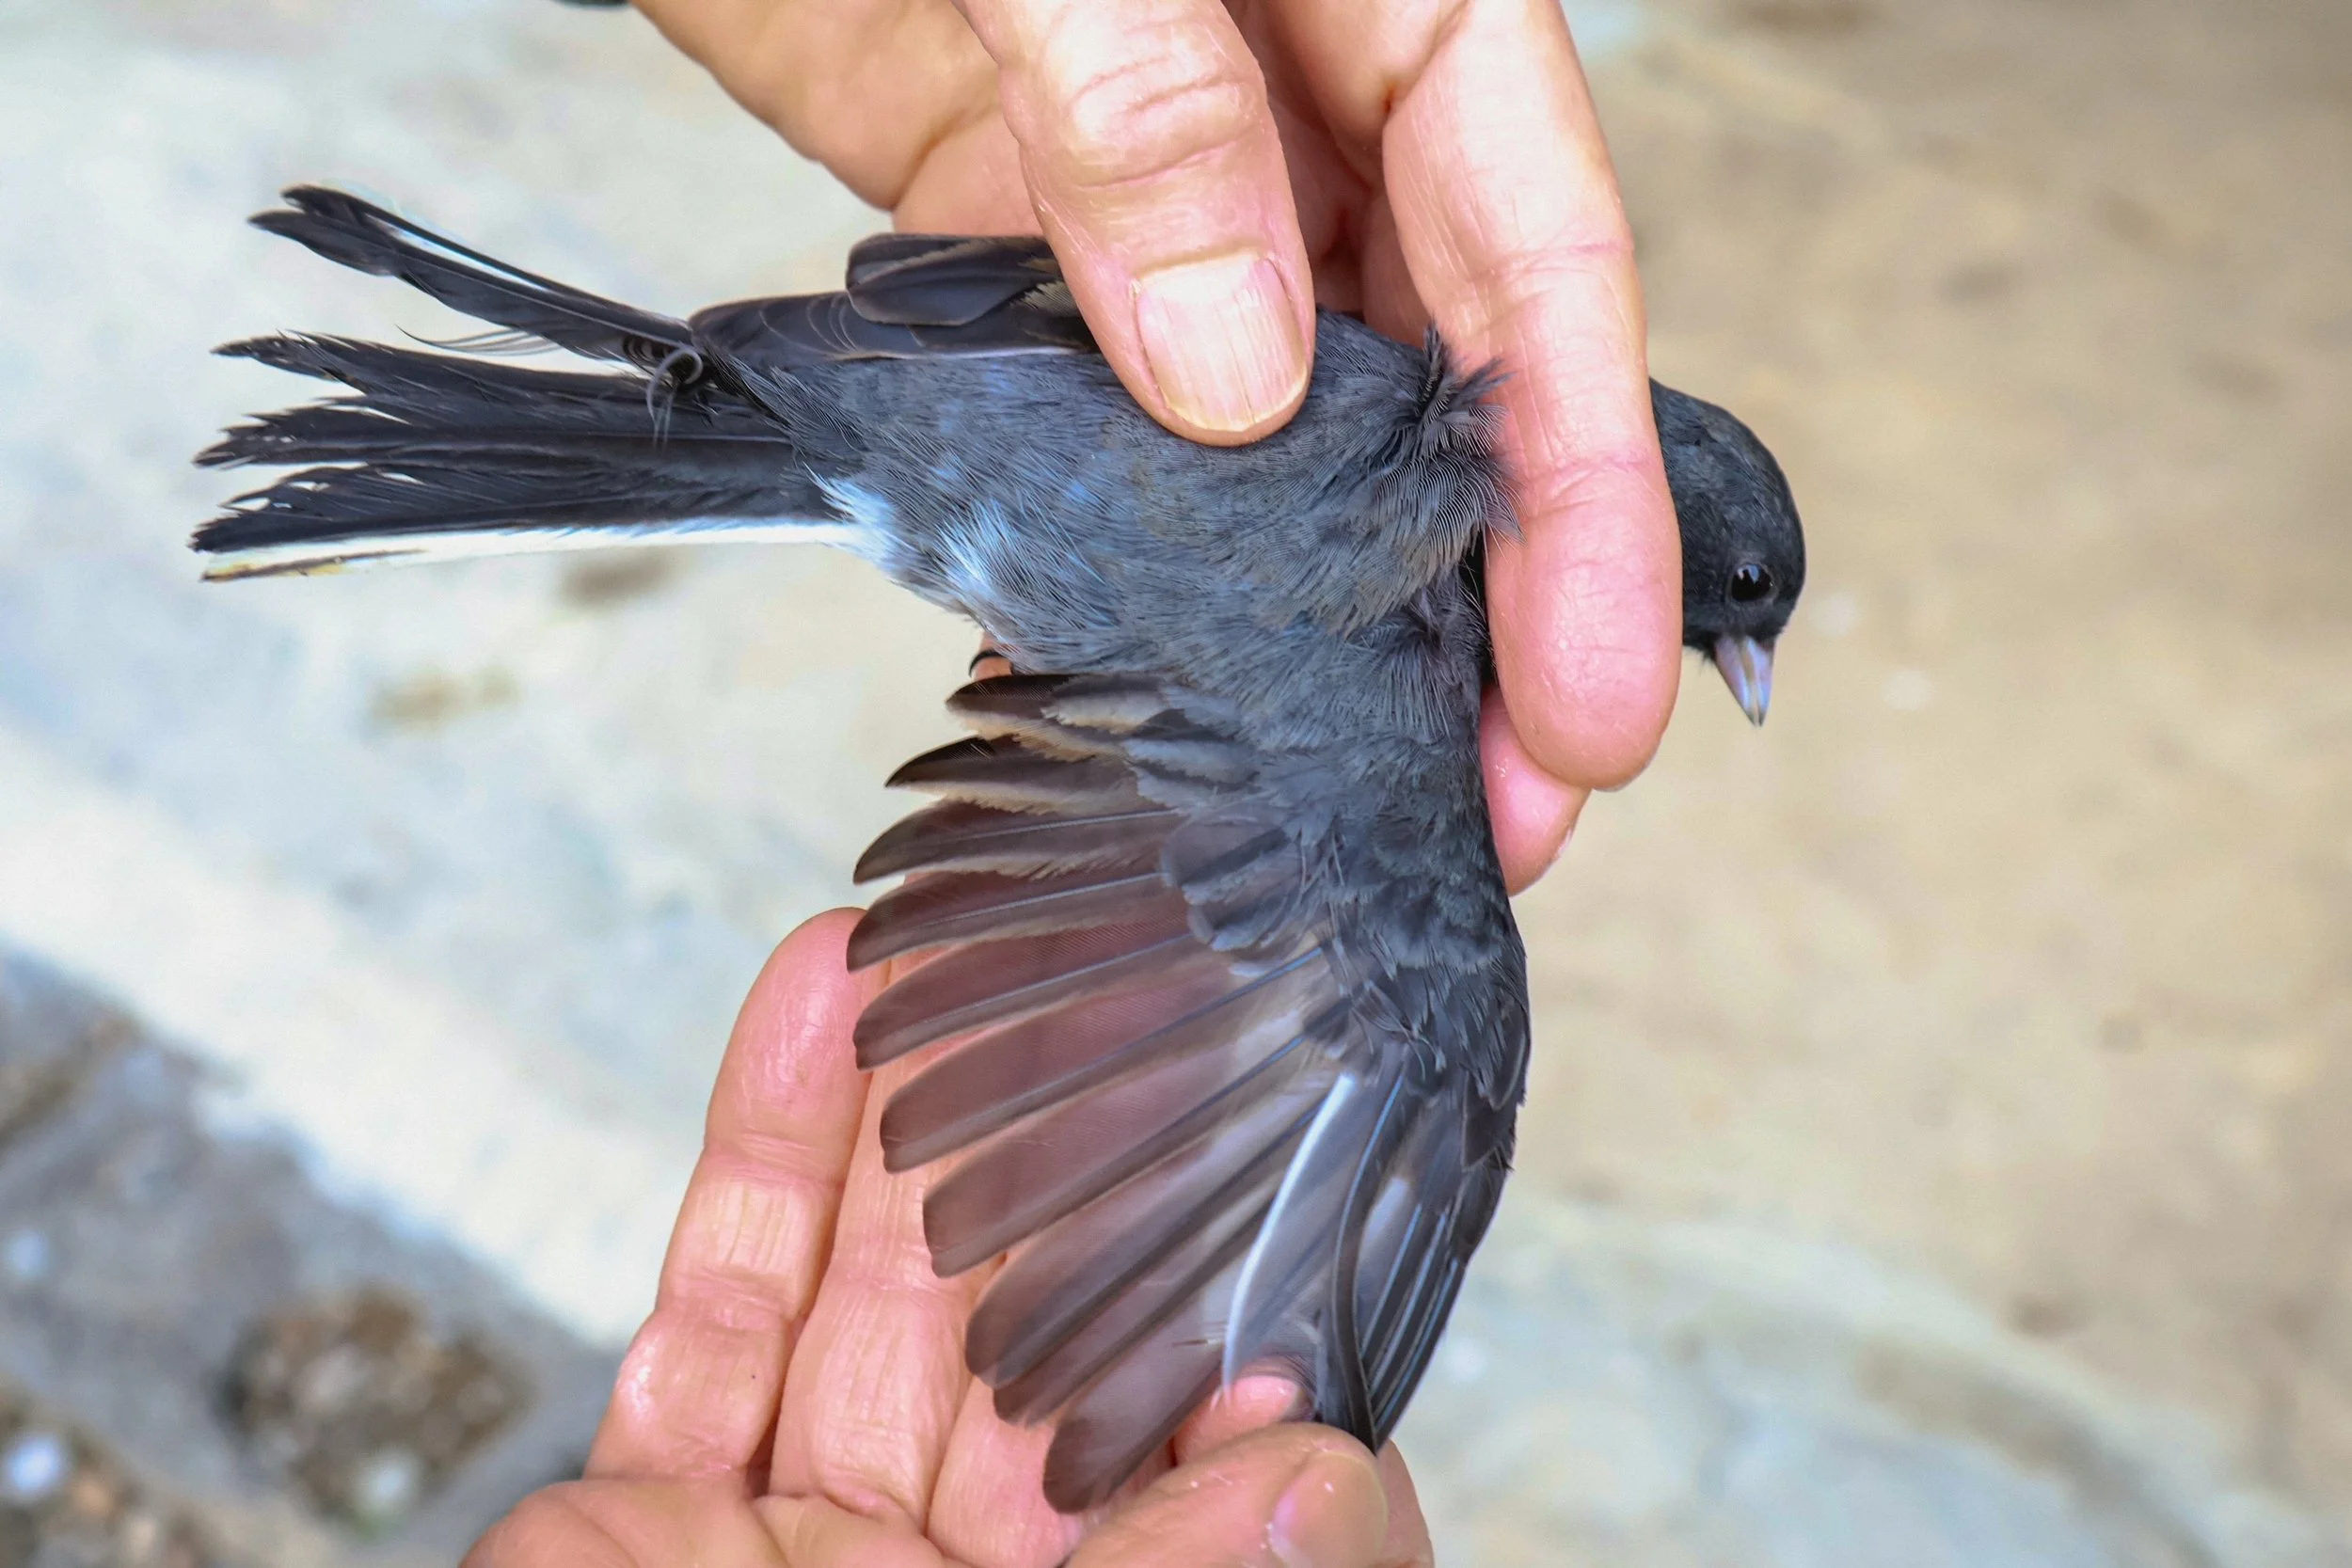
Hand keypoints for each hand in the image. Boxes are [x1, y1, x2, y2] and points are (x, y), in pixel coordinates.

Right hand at [466, 911, 1434, 1566]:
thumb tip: (1330, 1472)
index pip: (1217, 1450)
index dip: (1241, 1284)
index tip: (1277, 1120)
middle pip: (1042, 1328)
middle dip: (1065, 1142)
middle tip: (1111, 964)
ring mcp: (801, 1554)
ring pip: (877, 1290)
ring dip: (915, 1105)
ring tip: (964, 933)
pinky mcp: (644, 1530)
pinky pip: (715, 1320)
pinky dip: (767, 1155)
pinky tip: (818, 1004)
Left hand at [631, 0, 1682, 889]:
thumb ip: (1145, 99)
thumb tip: (1234, 377)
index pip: (1537, 259)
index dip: (1582, 488)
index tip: (1591, 691)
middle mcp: (1294, 104)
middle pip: (1430, 377)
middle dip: (1473, 599)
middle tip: (1500, 809)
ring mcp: (1147, 179)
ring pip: (1273, 423)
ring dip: (1310, 606)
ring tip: (1341, 789)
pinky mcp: (1001, 225)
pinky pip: (1089, 411)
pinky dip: (1113, 541)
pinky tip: (1127, 673)